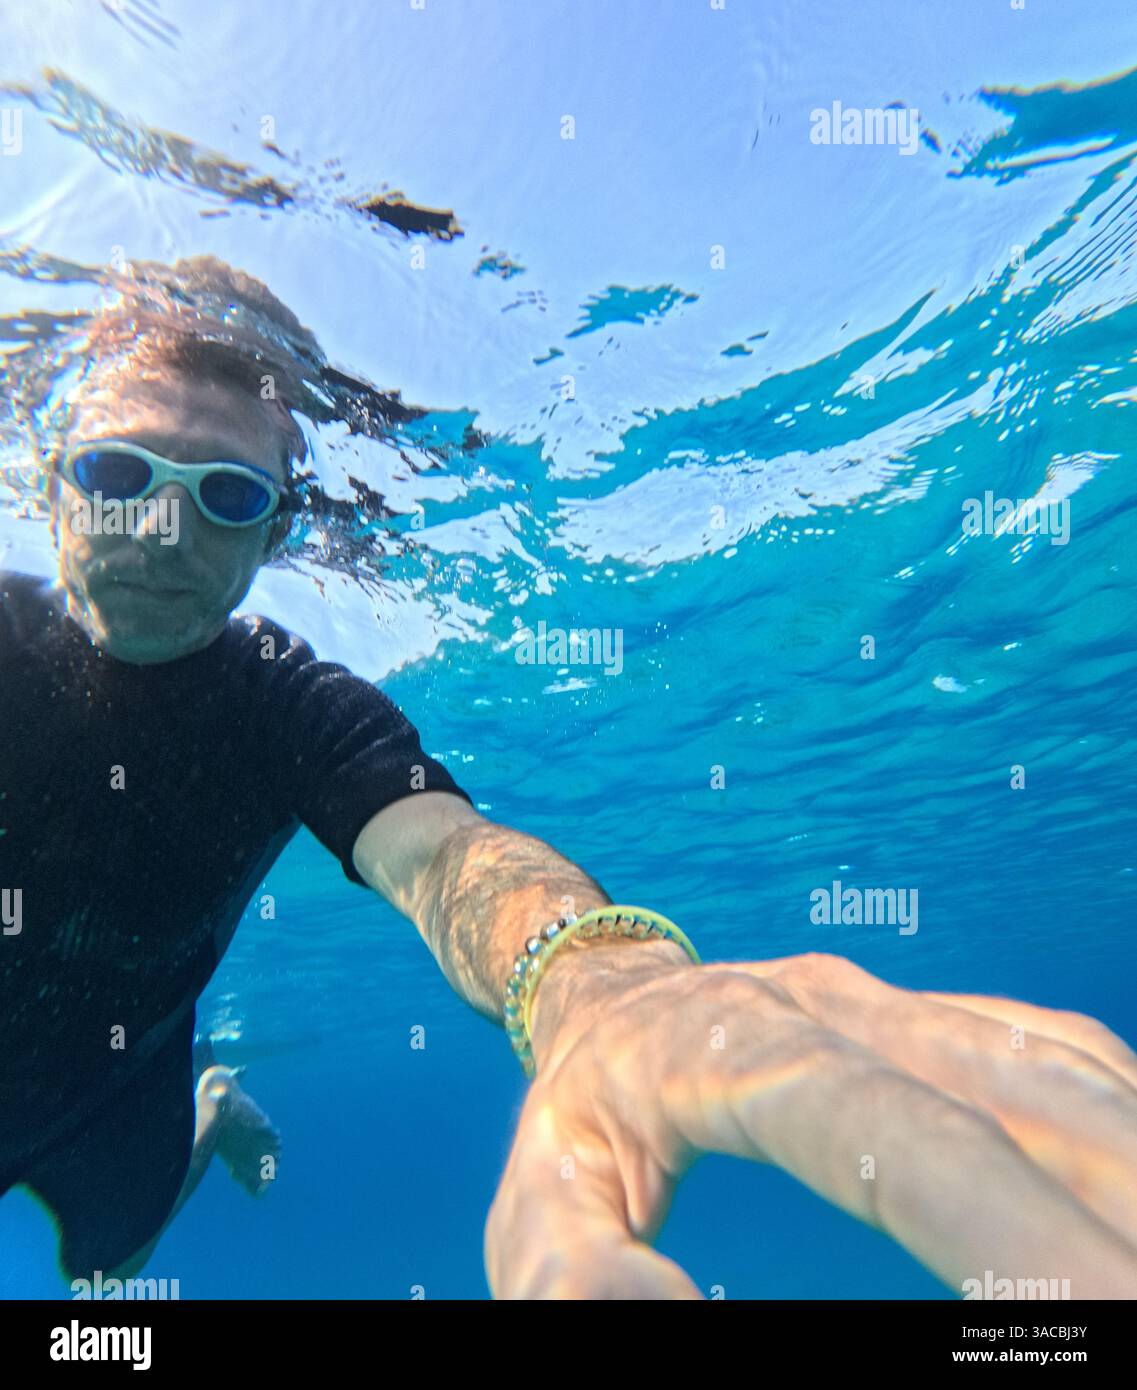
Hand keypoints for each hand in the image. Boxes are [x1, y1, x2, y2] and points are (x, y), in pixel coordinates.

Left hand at [484, 947, 1136, 1298]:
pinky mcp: (935, 1015)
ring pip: (1054, 1070)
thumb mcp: (535, 1199)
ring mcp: (897, 1004)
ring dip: (1134, 1165)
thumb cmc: (577, 1113)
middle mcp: (836, 1010)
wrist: (605, 985)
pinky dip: (1119, 1122)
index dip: (1004, 1229)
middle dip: (1115, 1213)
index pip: (894, 1136)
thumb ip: (579, 1271)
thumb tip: (675, 1320)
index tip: (1097, 1315)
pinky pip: (1055, 1057)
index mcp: (738, 1051)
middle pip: (1014, 1103)